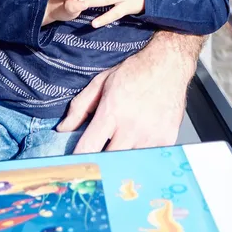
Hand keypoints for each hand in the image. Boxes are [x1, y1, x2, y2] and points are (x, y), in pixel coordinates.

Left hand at [56, 34, 194, 151]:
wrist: (168, 64)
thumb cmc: (135, 71)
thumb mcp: (101, 82)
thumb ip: (80, 107)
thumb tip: (63, 128)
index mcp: (112, 112)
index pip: (89, 147)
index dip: (78, 160)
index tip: (73, 167)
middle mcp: (131, 126)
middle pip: (109, 161)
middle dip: (99, 164)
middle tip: (95, 162)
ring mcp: (151, 135)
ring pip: (129, 163)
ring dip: (121, 161)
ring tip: (119, 152)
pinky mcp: (166, 139)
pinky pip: (148, 158)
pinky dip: (140, 156)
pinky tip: (138, 145)